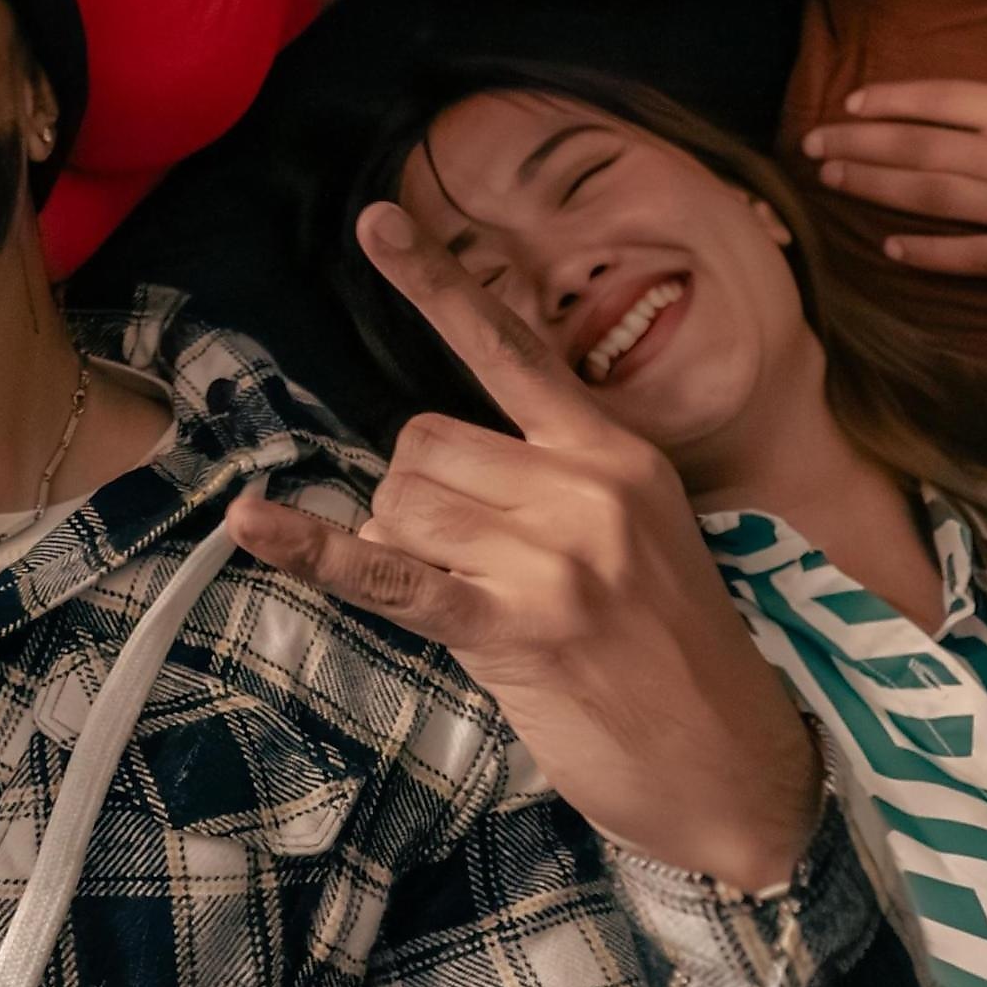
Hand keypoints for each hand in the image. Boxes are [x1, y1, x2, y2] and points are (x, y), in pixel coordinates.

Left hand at [228, 201, 822, 890]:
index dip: (437, 282)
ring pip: (399, 505)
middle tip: (468, 570)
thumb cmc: (667, 653)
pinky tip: (250, 526)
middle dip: (412, 502)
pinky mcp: (518, 627)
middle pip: (420, 446)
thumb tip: (414, 475)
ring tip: (473, 607)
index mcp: (614, 450)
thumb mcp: (632, 536)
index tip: (375, 219)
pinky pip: (386, 575)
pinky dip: (311, 553)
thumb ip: (541, 484)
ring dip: (399, 553)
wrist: (735, 767)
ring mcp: (555, 555)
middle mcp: (587, 485)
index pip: (509, 346)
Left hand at [800, 36, 986, 294]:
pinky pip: (969, 258)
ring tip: (831, 181)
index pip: (941, 102)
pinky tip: (889, 248)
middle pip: (919, 150)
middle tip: (811, 146)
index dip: (888, 101)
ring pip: (929, 200)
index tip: (850, 103)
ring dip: (873, 189)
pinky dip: (925, 254)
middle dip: (858, 145)